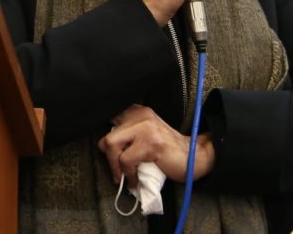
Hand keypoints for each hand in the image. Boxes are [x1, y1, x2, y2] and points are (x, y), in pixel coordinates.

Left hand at [98, 105, 214, 188]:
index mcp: (137, 111)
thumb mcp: (145, 135)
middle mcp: (141, 115)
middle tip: (116, 170)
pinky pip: (126, 160)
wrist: (193, 157)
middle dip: (108, 156)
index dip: (99, 127)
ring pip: (112, 145)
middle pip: (107, 134)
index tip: (102, 147)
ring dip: (115, 167)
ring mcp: (146, 128)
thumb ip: (127, 133)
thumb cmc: (166, 151)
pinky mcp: (151, 143)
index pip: (109, 113)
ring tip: (124, 177)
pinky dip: (128, 175)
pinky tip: (134, 180)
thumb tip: (103, 145)